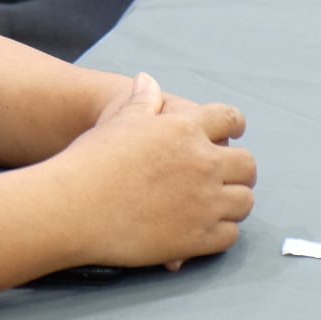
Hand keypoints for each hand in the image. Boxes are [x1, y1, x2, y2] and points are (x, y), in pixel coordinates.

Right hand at [60, 74, 254, 270]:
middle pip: (246, 165)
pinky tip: (205, 228)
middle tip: (227, 176)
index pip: (229, 119)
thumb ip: (143, 102)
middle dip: (239, 169)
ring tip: (218, 203)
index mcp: (185, 128)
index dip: (234, 124)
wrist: (74, 206)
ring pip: (243, 203)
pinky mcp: (197, 239)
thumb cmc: (92, 160)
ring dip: (234, 201)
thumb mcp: (120, 120)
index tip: (235, 131)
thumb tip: (147, 81)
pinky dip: (221, 232)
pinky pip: (229, 236)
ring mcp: (204, 203)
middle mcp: (203, 163)